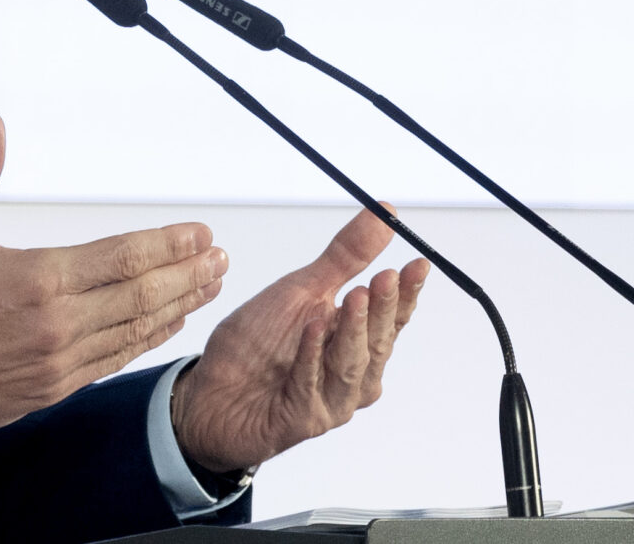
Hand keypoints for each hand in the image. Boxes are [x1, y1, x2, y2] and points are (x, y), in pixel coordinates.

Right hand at [0, 112, 229, 449]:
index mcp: (37, 280)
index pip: (120, 258)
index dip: (165, 244)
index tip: (198, 232)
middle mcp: (56, 326)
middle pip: (140, 297)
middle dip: (185, 273)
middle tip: (218, 256)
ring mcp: (57, 364)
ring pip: (133, 333)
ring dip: (176, 307)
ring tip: (207, 285)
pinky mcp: (50, 391)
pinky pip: (111, 363)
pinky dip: (144, 343)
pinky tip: (165, 326)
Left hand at [168, 209, 429, 476]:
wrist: (214, 392)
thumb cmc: (261, 342)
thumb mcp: (302, 290)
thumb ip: (345, 257)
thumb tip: (384, 214)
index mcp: (357, 342)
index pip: (392, 317)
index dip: (407, 293)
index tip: (418, 263)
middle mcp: (353, 375)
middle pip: (378, 341)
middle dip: (383, 309)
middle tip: (385, 278)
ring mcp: (330, 401)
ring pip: (352, 366)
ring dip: (353, 331)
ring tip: (355, 296)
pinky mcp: (301, 419)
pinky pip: (310, 385)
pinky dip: (311, 356)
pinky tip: (313, 329)